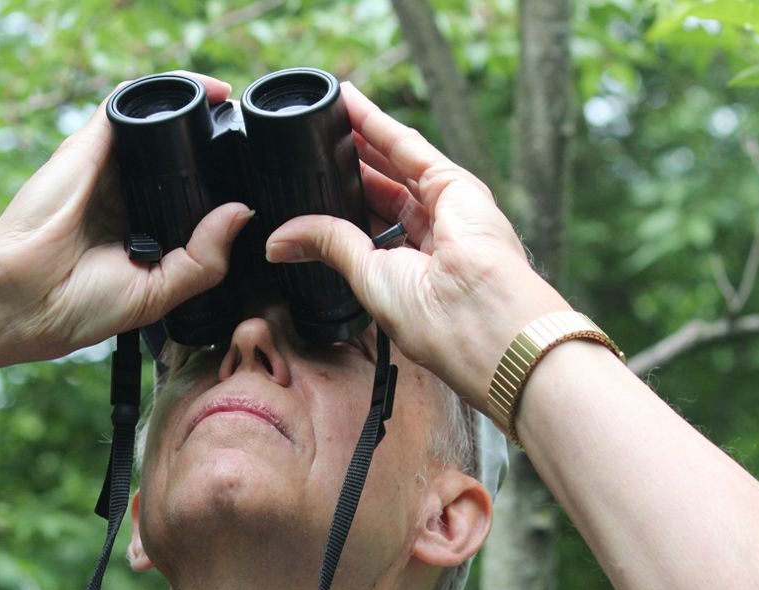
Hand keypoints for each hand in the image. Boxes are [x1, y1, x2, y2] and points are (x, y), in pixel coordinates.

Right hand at [0, 73, 253, 362]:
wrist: (19, 298)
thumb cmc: (75, 306)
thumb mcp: (156, 293)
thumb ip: (203, 261)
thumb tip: (242, 214)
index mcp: (140, 230)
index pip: (187, 199)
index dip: (222, 191)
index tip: (259, 185)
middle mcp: (124, 194)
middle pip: (178, 160)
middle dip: (216, 150)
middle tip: (258, 147)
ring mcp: (106, 166)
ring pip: (159, 127)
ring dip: (200, 114)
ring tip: (239, 115)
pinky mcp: (89, 145)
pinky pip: (130, 105)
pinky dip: (170, 90)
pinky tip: (208, 93)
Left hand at [264, 82, 569, 409]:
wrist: (480, 316)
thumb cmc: (434, 318)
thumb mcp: (368, 277)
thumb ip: (329, 246)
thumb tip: (278, 242)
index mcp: (410, 270)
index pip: (367, 228)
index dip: (338, 205)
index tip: (305, 188)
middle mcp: (429, 236)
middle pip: (378, 191)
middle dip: (346, 169)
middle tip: (306, 144)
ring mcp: (444, 206)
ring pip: (391, 163)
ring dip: (357, 137)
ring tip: (320, 113)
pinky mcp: (454, 182)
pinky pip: (407, 145)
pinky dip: (376, 122)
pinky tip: (348, 102)